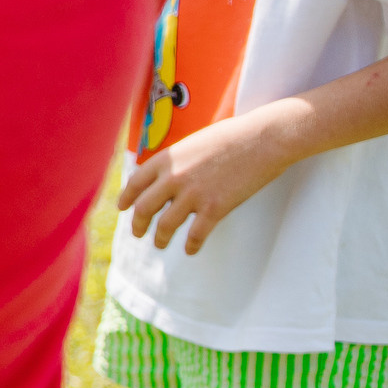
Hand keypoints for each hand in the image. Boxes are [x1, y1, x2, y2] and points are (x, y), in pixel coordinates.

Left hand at [118, 104, 306, 253]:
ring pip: (166, 226)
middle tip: (138, 233)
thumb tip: (167, 177)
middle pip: (144, 209)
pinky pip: (196, 234)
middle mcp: (173, 178)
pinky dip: (191, 246)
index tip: (123, 208)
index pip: (135, 183)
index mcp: (166, 159)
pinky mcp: (215, 208)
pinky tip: (190, 251)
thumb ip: (177, 161)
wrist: (264, 139)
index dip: (126, 198)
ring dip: (160, 238)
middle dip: (138, 225)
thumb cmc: (232, 136)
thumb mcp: (192, 143)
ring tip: (160, 244)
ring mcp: (193, 194)